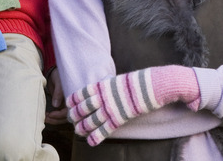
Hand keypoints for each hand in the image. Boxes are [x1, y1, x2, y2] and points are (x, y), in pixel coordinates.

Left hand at [44, 67, 67, 124]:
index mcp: (73, 97)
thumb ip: (58, 92)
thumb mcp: (59, 82)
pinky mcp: (61, 106)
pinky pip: (59, 114)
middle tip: (46, 118)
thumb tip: (56, 105)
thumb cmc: (58, 75)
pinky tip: (46, 116)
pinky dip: (53, 117)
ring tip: (45, 118)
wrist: (54, 72)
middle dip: (56, 119)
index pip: (69, 111)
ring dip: (54, 120)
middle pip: (66, 117)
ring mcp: (66, 105)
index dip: (60, 114)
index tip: (51, 114)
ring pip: (62, 117)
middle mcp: (71, 103)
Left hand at [67, 66, 199, 145]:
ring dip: (82, 127)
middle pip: (82, 108)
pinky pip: (104, 130)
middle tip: (72, 119)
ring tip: (78, 131)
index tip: (68, 104)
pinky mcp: (119, 118)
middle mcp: (104, 97)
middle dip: (75, 115)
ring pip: (90, 120)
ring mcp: (111, 108)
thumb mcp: (120, 80)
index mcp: (103, 85)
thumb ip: (110, 85)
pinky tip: (91, 142)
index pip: (82, 93)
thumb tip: (105, 86)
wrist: (154, 84)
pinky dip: (95, 137)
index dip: (73, 100)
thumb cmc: (139, 81)